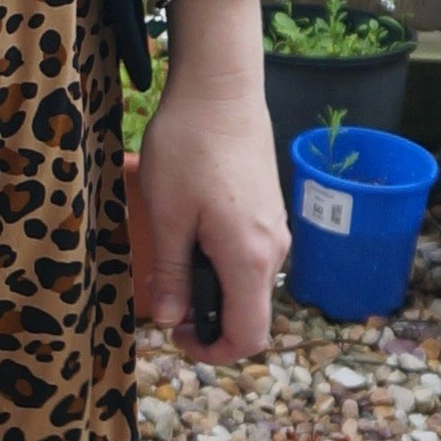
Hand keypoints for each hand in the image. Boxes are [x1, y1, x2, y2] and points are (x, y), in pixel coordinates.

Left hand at [133, 0, 285, 362]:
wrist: (221, 89)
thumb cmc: (189, 147)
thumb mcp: (167, 214)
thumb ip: (172, 273)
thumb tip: (170, 319)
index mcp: (248, 259)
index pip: (247, 335)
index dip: (212, 351)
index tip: (175, 335)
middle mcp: (272, 250)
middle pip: (250, 313)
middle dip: (209, 320)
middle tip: (166, 301)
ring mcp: (275, 228)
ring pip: (249, 284)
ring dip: (213, 289)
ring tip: (172, 263)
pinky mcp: (268, 209)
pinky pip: (249, 256)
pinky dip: (222, 264)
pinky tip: (190, 236)